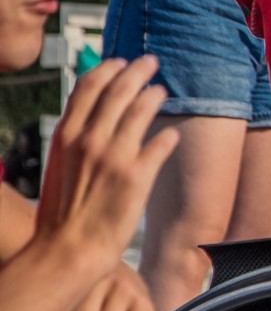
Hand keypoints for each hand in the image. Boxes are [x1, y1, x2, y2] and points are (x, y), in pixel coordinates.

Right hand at [34, 57, 178, 278]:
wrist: (68, 249)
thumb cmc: (63, 212)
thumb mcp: (58, 166)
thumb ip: (74, 140)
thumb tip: (89, 120)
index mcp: (66, 135)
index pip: (88, 87)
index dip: (108, 69)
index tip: (121, 61)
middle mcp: (90, 140)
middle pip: (118, 90)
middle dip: (137, 71)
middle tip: (151, 61)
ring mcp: (115, 156)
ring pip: (141, 110)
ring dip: (154, 95)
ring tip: (162, 91)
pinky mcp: (138, 176)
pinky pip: (161, 143)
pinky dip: (168, 136)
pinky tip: (173, 134)